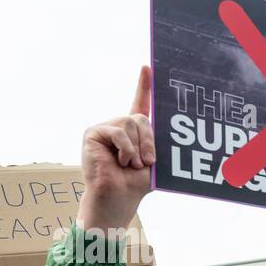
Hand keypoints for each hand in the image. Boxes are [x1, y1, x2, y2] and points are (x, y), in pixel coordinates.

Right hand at [77, 67, 154, 234]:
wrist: (119, 198)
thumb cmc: (137, 184)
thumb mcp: (156, 161)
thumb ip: (158, 142)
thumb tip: (171, 128)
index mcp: (135, 132)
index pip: (140, 104)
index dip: (144, 86)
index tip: (148, 67)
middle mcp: (119, 126)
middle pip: (141, 118)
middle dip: (150, 141)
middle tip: (149, 162)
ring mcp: (105, 128)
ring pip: (131, 123)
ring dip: (139, 148)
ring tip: (132, 165)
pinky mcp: (93, 133)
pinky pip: (119, 132)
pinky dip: (126, 149)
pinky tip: (122, 162)